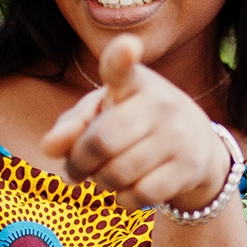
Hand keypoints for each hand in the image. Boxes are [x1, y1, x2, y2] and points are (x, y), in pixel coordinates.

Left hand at [40, 36, 230, 211]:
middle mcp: (160, 102)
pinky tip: (128, 191)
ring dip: (101, 183)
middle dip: (79, 164)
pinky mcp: (189, 166)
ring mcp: (178, 134)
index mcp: (134, 81)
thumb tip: (49, 147)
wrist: (197, 144)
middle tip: (77, 170)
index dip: (122, 57)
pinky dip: (124, 200)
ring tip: (105, 177)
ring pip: (118, 173)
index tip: (127, 47)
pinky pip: (141, 195)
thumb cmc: (133, 124)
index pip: (122, 67)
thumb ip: (70, 126)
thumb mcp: (102, 114)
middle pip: (101, 142)